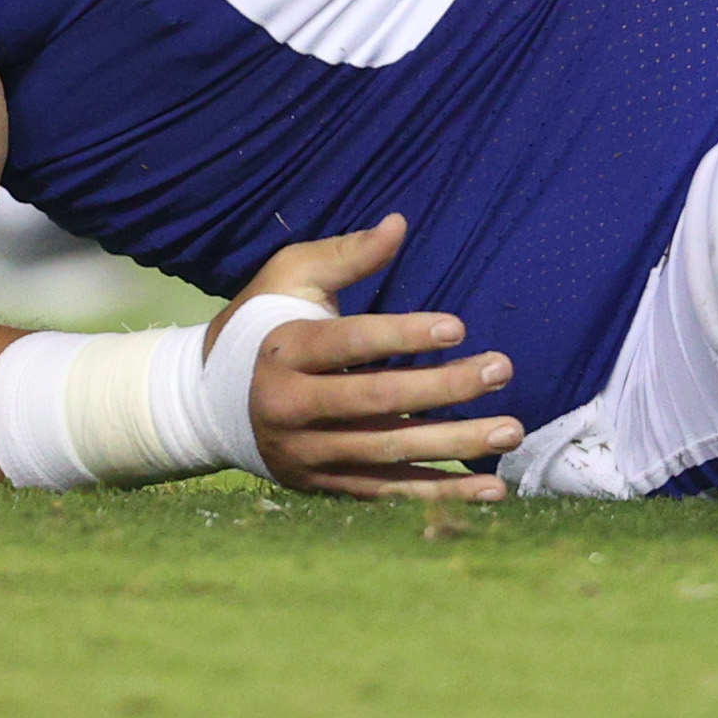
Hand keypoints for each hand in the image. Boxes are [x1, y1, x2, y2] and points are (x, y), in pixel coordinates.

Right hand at [215, 215, 520, 501]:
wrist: (206, 401)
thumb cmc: (263, 320)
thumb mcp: (292, 275)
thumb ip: (347, 254)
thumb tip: (400, 223)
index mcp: (284, 351)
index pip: (350, 344)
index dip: (404, 336)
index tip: (458, 327)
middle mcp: (290, 408)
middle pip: (376, 402)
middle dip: (444, 387)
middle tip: (502, 368)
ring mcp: (306, 454)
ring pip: (388, 454)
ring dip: (455, 446)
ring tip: (510, 430)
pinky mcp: (323, 485)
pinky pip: (388, 494)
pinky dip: (440, 494)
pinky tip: (491, 489)